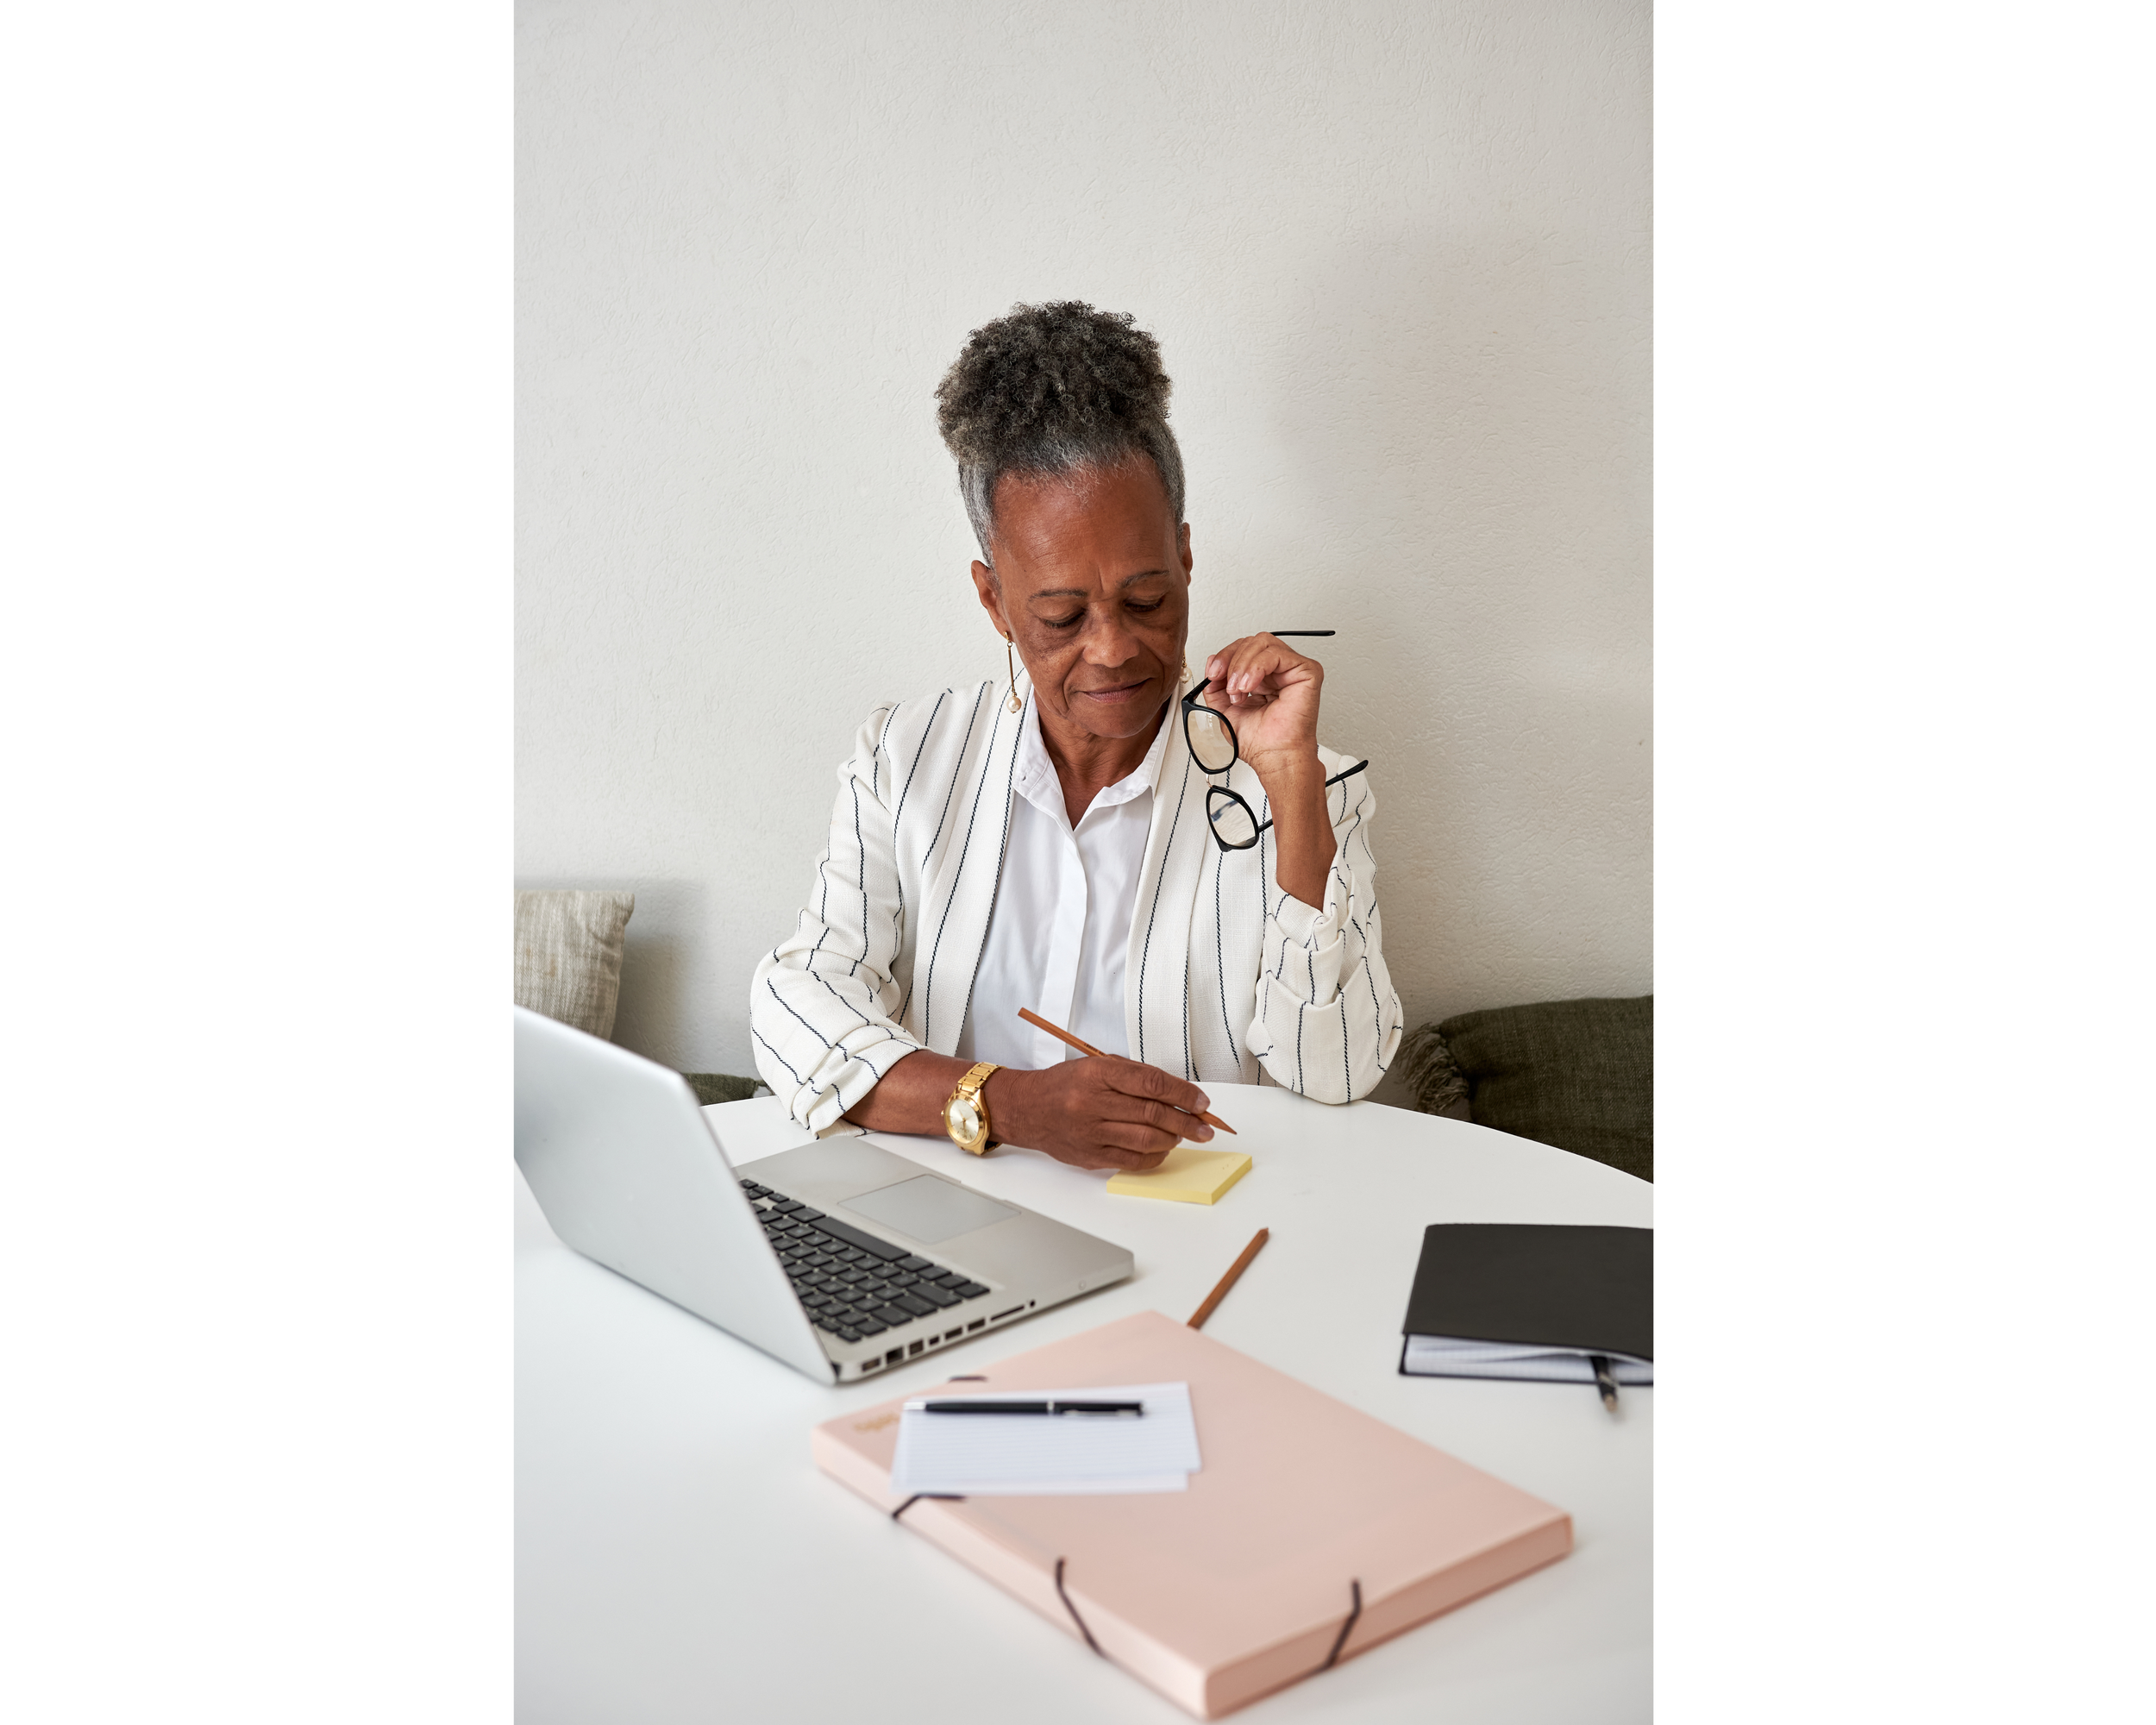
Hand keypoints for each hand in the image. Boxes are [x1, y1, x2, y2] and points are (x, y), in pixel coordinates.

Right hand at [986, 1059, 1214, 1171]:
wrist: (1028, 1109)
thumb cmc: (1066, 1085)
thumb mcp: (1096, 1066)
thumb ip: (1134, 1076)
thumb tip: (1178, 1093)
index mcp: (1097, 1074)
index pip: (1151, 1083)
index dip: (1183, 1093)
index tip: (1201, 1101)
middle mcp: (1092, 1102)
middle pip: (1152, 1113)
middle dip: (1186, 1121)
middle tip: (1204, 1126)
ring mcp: (1090, 1132)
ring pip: (1145, 1139)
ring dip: (1173, 1139)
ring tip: (1183, 1135)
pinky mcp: (1089, 1156)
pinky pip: (1132, 1161)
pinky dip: (1155, 1157)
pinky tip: (1163, 1149)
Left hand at [1200, 634, 1323, 780]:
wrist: (1274, 757)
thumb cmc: (1259, 741)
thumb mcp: (1223, 708)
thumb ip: (1215, 685)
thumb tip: (1212, 664)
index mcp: (1263, 677)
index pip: (1243, 649)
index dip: (1224, 656)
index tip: (1212, 674)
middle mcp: (1279, 670)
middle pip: (1252, 641)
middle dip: (1231, 660)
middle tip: (1226, 684)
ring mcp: (1294, 669)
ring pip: (1262, 642)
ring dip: (1242, 665)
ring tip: (1239, 690)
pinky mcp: (1308, 671)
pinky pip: (1277, 653)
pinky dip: (1256, 667)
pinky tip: (1249, 686)